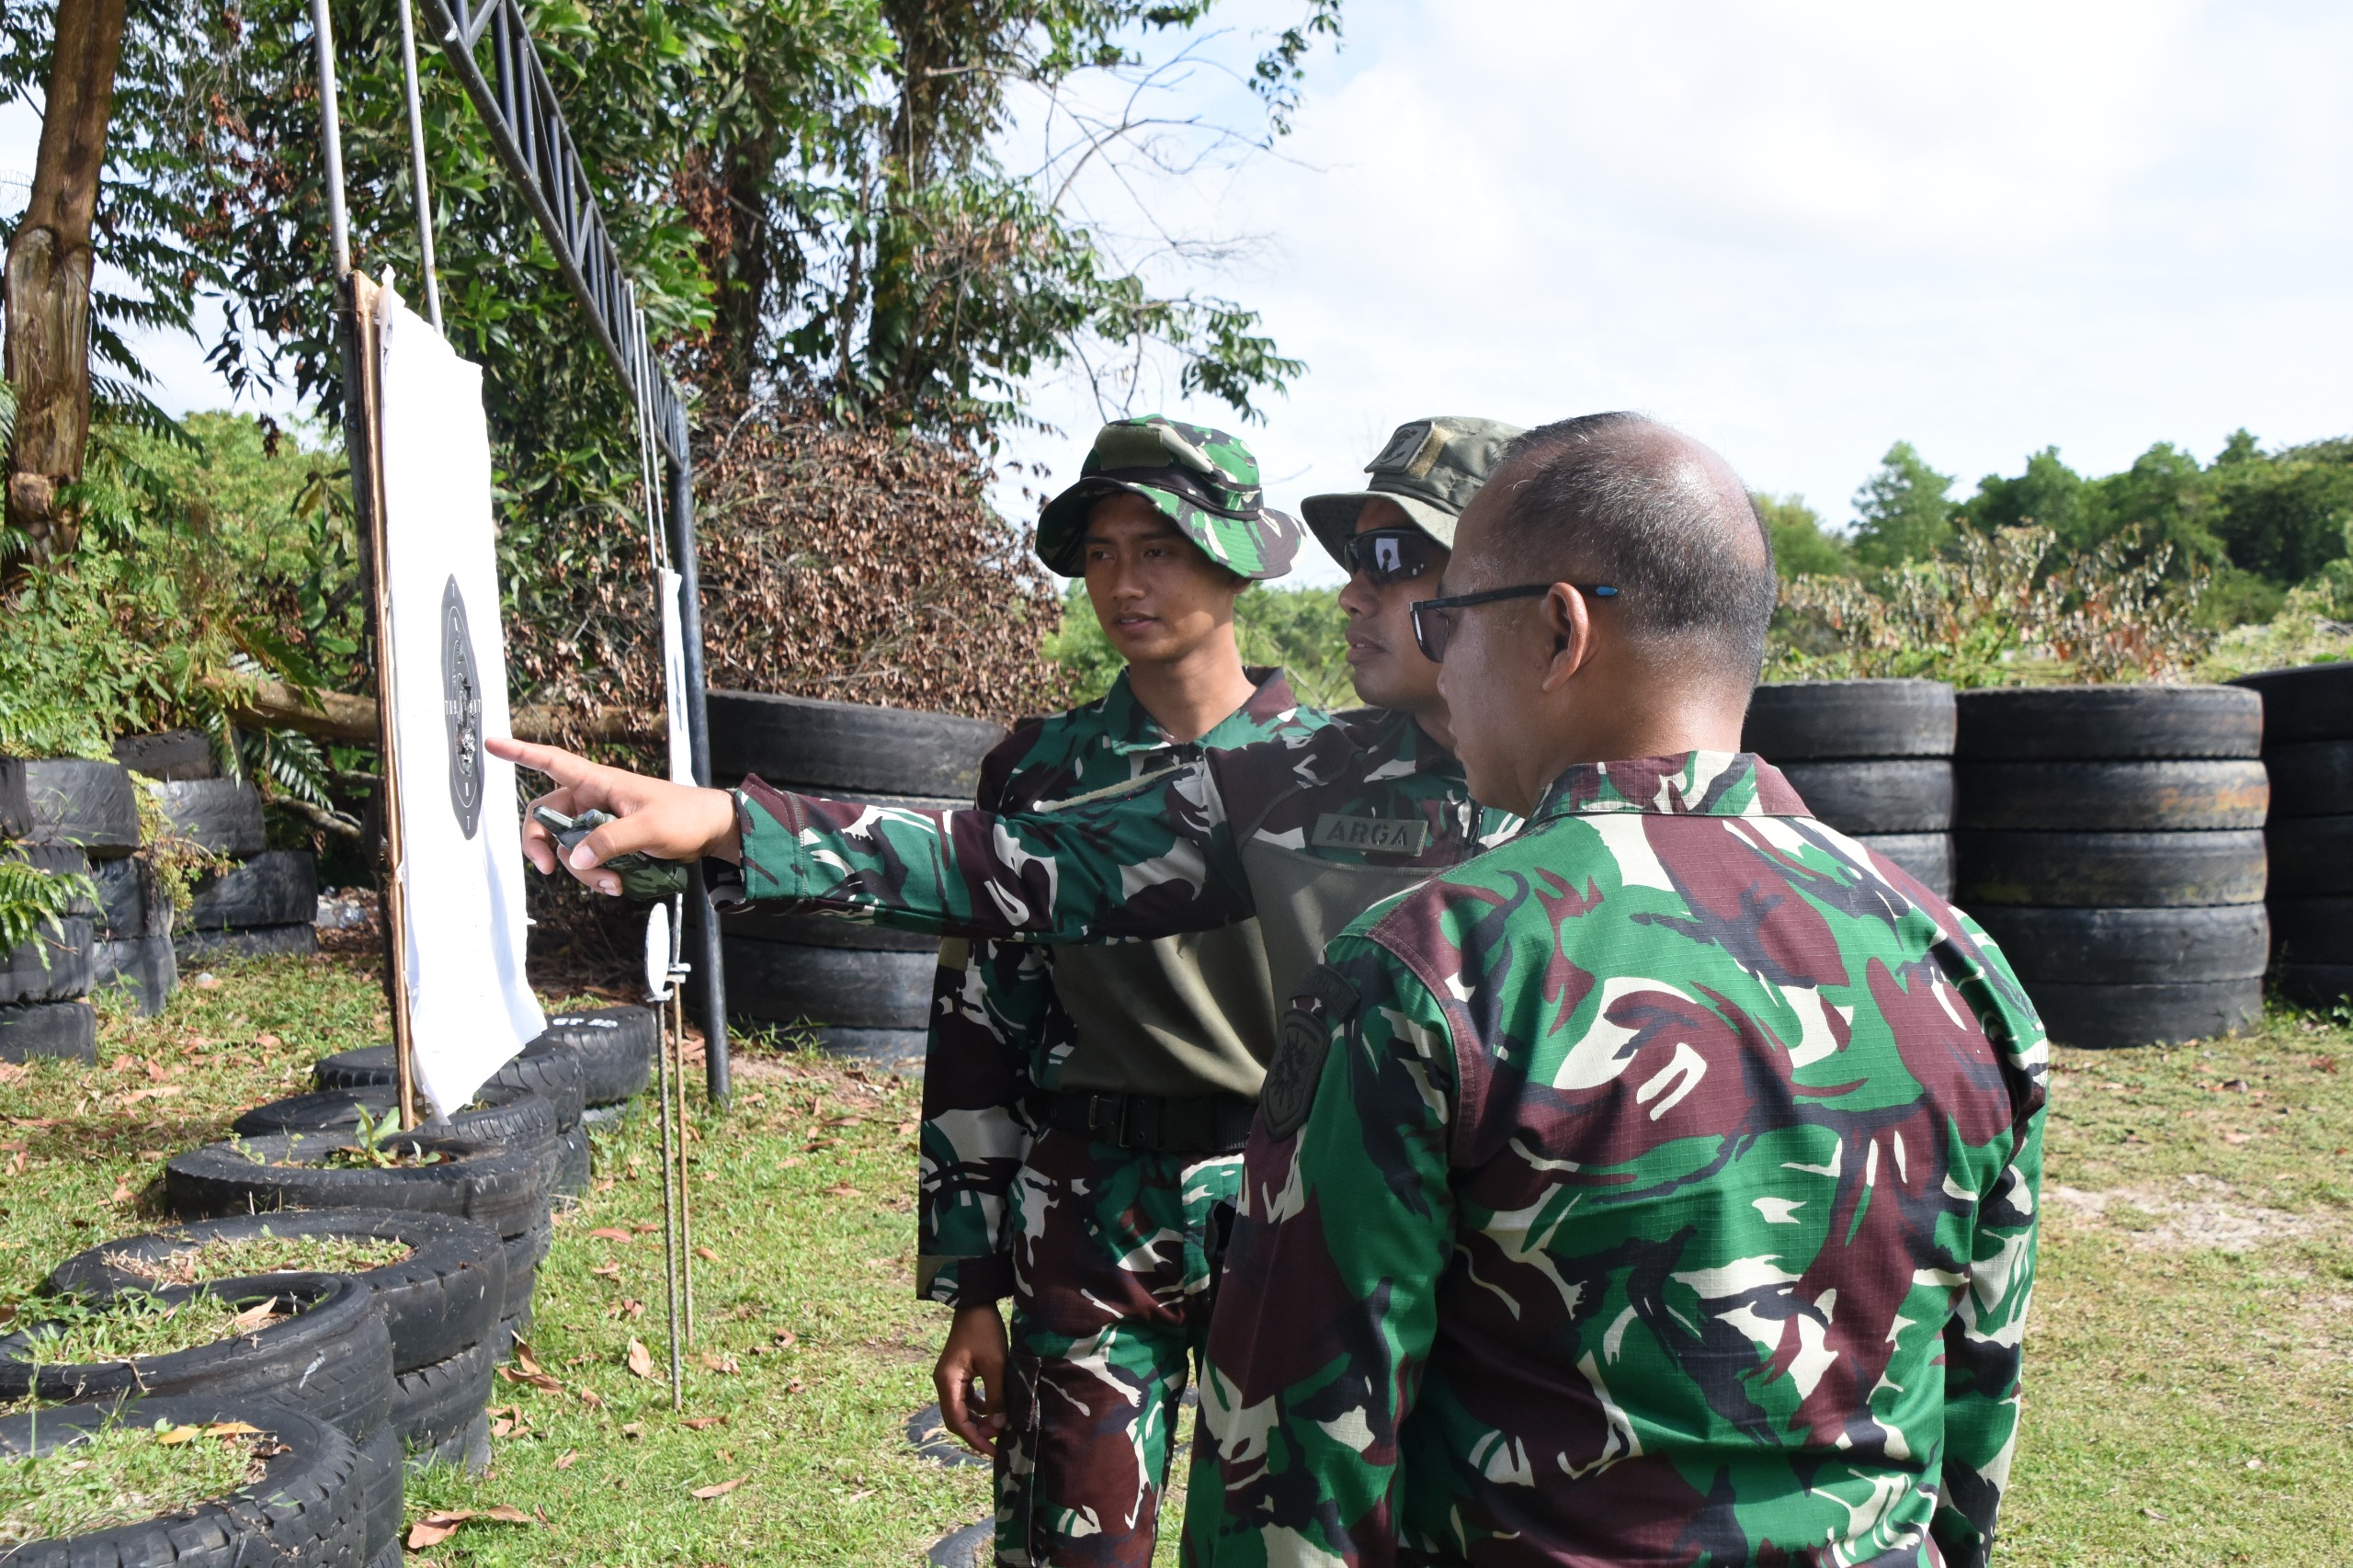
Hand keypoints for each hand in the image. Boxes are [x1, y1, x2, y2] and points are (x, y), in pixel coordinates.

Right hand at [487, 737, 741, 895]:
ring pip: (568, 848)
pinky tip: (618, 886)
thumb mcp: (649, 827)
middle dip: (543, 846)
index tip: (492, 743)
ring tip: (613, 885)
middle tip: (548, 869)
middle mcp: (592, 800)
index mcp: (598, 782)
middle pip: (546, 819)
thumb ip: (611, 841)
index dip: (520, 752)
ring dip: (583, 872)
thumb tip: (576, 858)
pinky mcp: (609, 843)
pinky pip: (588, 861)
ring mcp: (599, 823)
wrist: (712, 832)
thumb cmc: (686, 816)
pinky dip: (597, 877)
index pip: (552, 762)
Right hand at [934, 1302, 1010, 1457]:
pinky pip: (965, 1398)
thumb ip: (996, 1396)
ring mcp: (949, 1378)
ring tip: (998, 1429)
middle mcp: (943, 1382)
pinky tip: (993, 1411)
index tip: (992, 1451)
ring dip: (977, 1421)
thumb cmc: (985, 1330)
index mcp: (947, 1381)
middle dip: (976, 1432)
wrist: (975, 1303)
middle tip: (998, 1443)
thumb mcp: (995, 1364)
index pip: (957, 1420)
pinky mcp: (957, 1373)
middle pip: (956, 1418)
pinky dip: (978, 1407)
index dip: (974, 1439)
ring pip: (961, 1409)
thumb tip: (999, 1426)